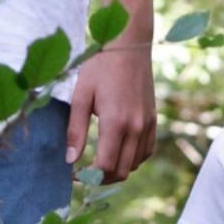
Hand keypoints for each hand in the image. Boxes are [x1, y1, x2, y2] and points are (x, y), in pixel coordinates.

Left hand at [66, 45, 156, 182]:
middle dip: (101, 179)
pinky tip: (118, 152)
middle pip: (120, 171)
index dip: (88, 177)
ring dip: (116, 170)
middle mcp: (135, 128)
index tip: (74, 175)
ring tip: (99, 164)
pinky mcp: (153, 120)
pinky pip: (146, 152)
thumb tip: (70, 160)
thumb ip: (75, 130)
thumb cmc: (101, 66)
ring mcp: (147, 125)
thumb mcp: (81, 95)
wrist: (129, 44)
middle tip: (85, 173)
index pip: (104, 166)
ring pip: (134, 165)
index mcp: (115, 122)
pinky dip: (132, 159)